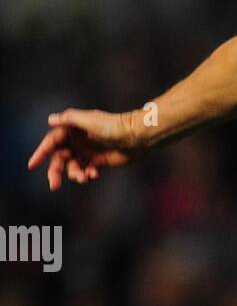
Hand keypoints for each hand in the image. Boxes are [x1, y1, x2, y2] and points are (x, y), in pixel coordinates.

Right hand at [27, 108, 142, 190]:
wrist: (135, 137)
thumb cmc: (112, 126)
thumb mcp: (88, 120)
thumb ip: (69, 119)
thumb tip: (50, 120)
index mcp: (72, 129)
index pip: (51, 142)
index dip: (41, 153)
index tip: (32, 165)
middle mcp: (77, 140)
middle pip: (60, 158)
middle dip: (56, 172)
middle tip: (54, 186)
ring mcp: (87, 151)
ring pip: (73, 167)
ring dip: (75, 174)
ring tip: (83, 178)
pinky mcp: (98, 161)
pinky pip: (86, 171)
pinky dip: (87, 175)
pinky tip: (94, 174)